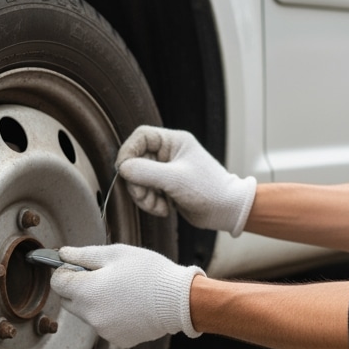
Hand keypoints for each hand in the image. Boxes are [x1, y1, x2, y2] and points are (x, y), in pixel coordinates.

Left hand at [50, 244, 203, 346]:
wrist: (179, 301)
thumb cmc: (150, 273)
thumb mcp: (116, 253)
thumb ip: (84, 254)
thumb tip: (62, 254)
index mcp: (86, 291)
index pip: (56, 282)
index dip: (65, 270)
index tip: (79, 266)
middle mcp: (89, 315)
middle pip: (69, 300)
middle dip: (79, 288)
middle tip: (104, 276)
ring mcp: (103, 330)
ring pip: (88, 313)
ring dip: (97, 302)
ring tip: (124, 290)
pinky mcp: (117, 339)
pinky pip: (106, 325)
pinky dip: (113, 316)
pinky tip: (132, 305)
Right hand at [115, 126, 256, 235]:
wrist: (227, 211)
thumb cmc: (208, 190)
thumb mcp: (175, 179)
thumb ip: (146, 172)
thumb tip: (122, 168)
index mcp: (174, 142)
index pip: (141, 137)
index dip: (128, 151)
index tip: (123, 170)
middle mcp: (168, 153)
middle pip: (136, 161)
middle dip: (137, 182)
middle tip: (144, 197)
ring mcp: (166, 171)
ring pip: (139, 179)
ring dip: (144, 196)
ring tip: (159, 207)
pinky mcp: (166, 187)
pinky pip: (146, 192)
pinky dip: (151, 203)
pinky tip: (165, 209)